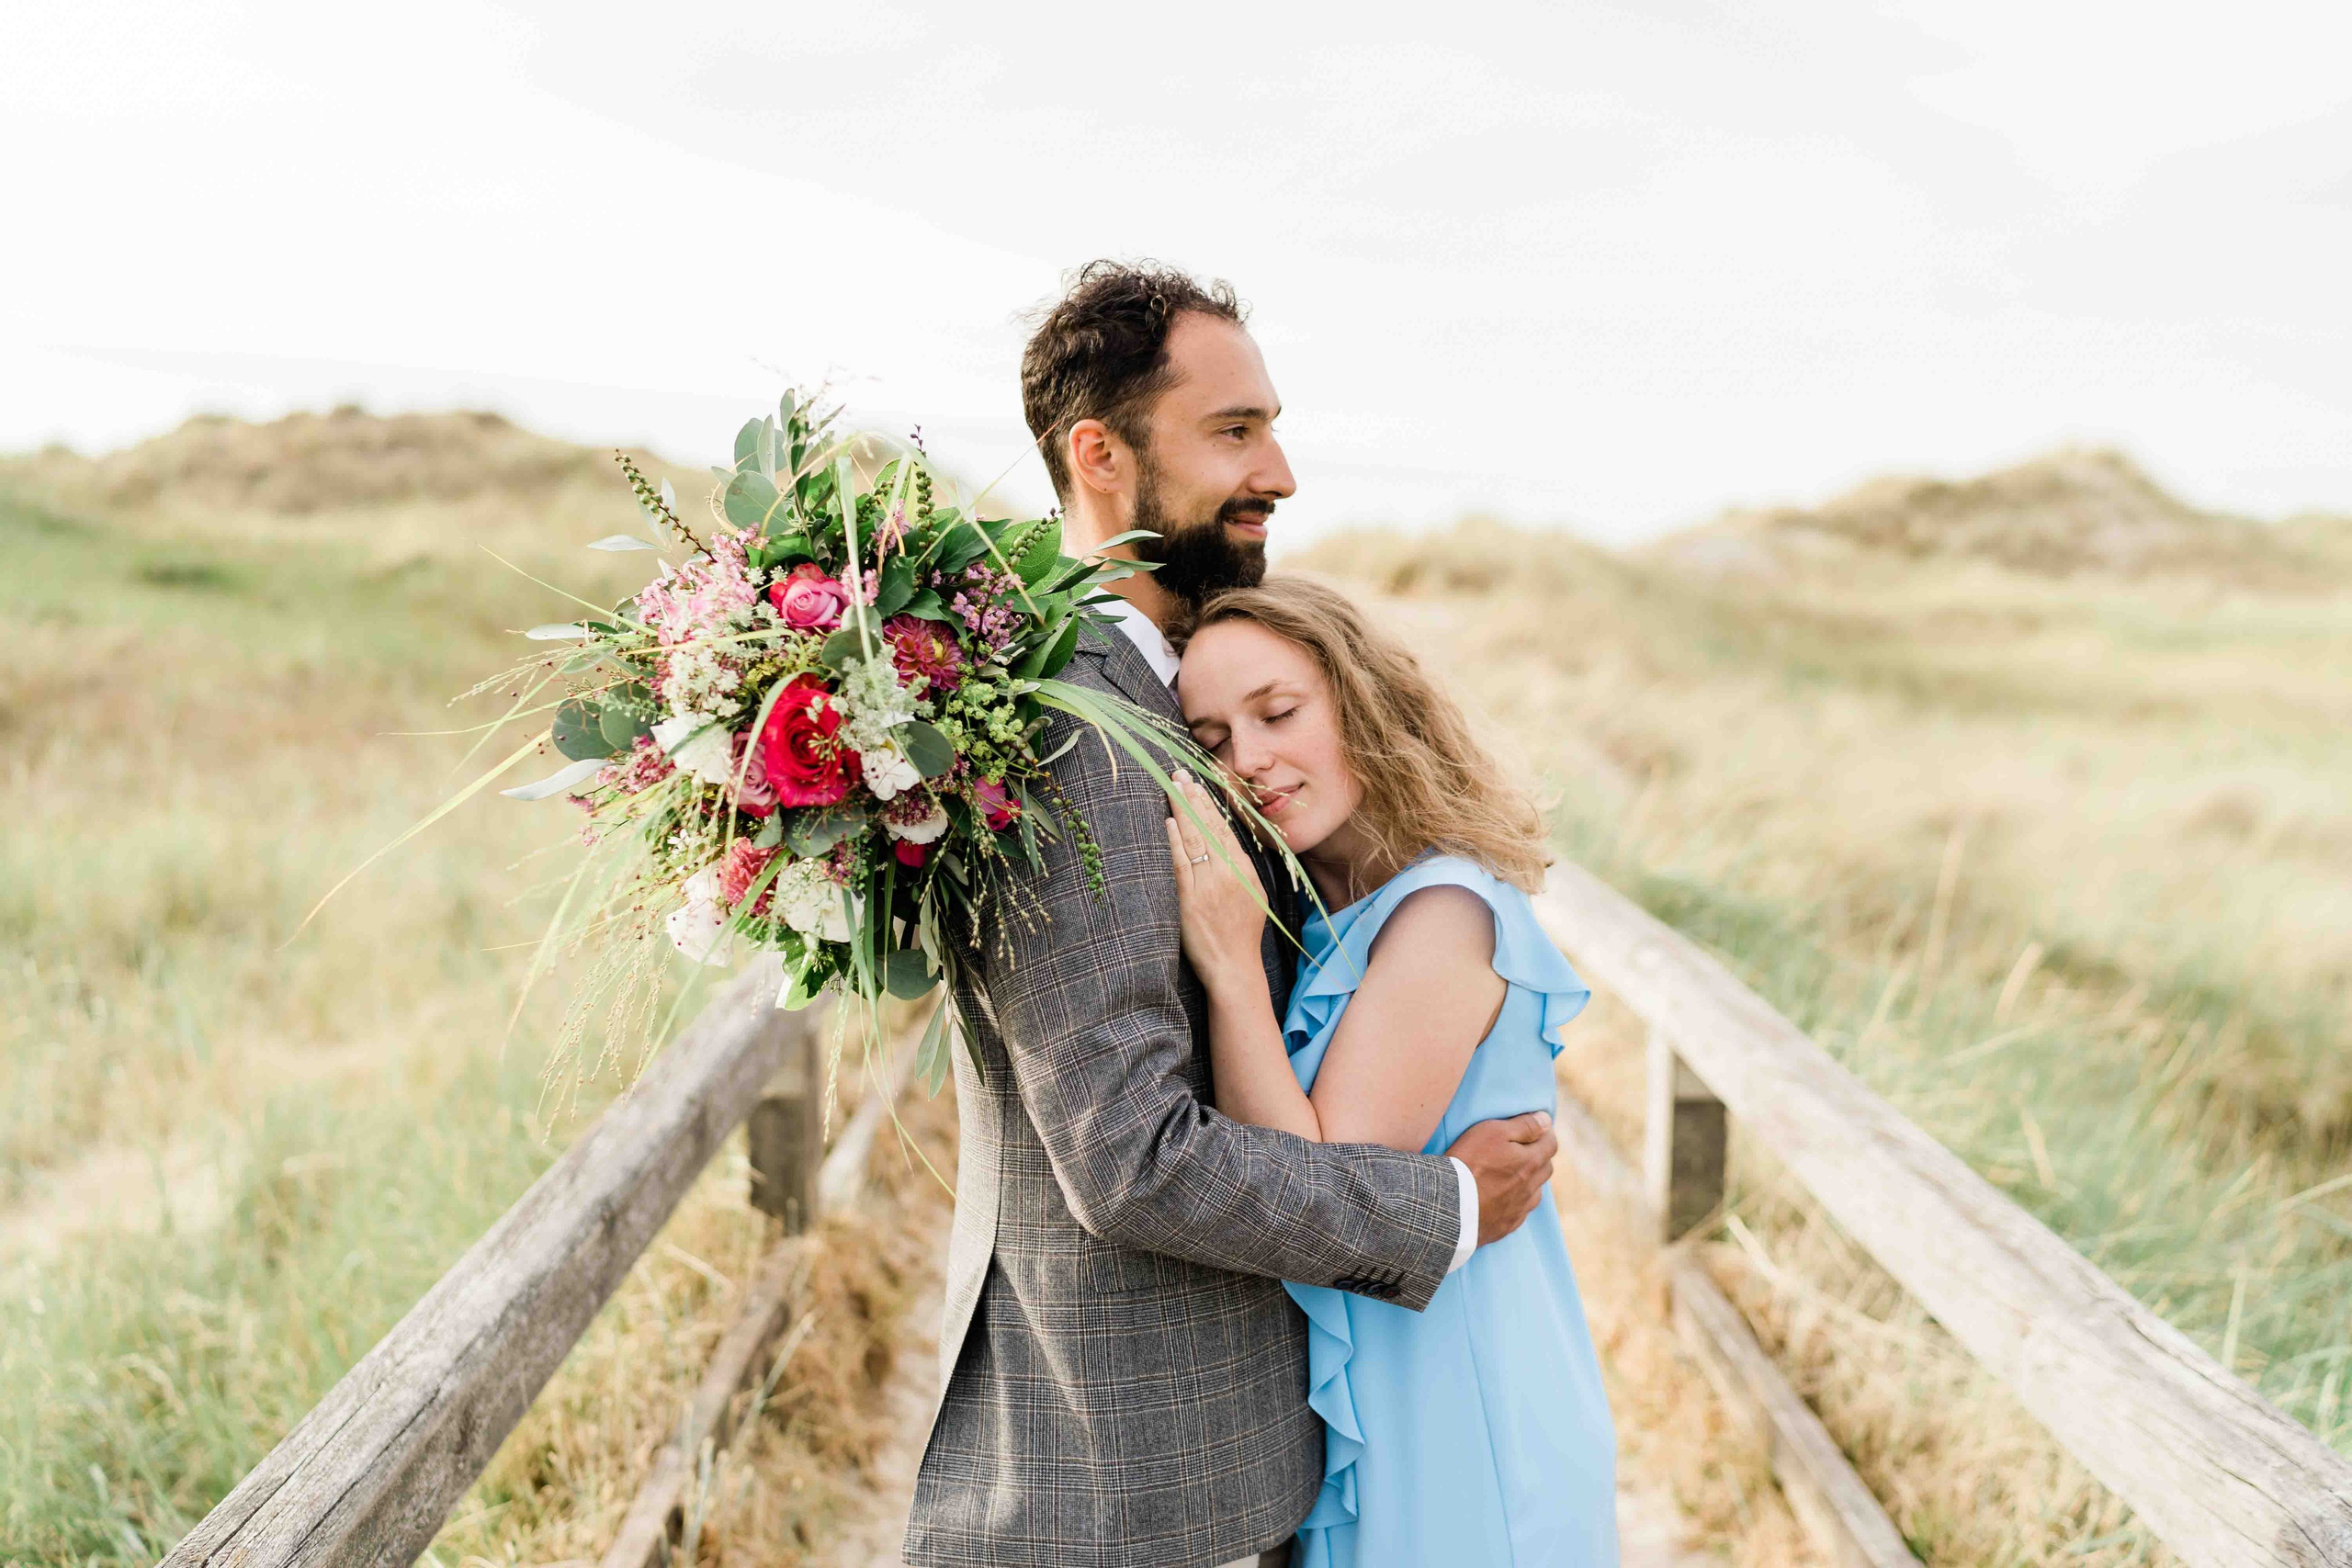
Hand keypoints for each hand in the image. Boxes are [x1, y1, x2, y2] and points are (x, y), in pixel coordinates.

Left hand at [1164, 773, 1268, 989]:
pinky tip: (1169, 823)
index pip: (1223, 829)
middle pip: (1208, 828)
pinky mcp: (1190, 901)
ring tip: (1171, 788)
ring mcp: (1209, 886)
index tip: (1195, 784)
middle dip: (1192, 798)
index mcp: (1245, 871)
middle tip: (1178, 774)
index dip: (1208, 804)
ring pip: (1195, 840)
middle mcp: (1229, 874)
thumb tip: (1223, 842)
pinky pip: (1182, 865)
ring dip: (1182, 811)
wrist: (1234, 968)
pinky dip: (1175, 842)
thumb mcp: (1252, 896)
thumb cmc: (1242, 934)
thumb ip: (1240, 868)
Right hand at [1446, 1112, 1557, 1245]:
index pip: (1551, 1144)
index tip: (1535, 1129)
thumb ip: (1524, 1125)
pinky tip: (1500, 1199)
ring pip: (1535, 1192)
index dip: (1545, 1134)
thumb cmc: (1469, 1163)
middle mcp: (1531, 1187)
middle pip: (1546, 1168)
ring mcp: (1519, 1209)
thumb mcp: (1493, 1132)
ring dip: (1528, 1182)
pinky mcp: (1506, 1226)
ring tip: (1509, 1176)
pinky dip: (1515, 1202)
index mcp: (1531, 1163)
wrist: (1449, 1207)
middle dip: (1538, 1156)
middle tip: (1521, 1150)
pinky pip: (1519, 1212)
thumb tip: (1546, 1120)